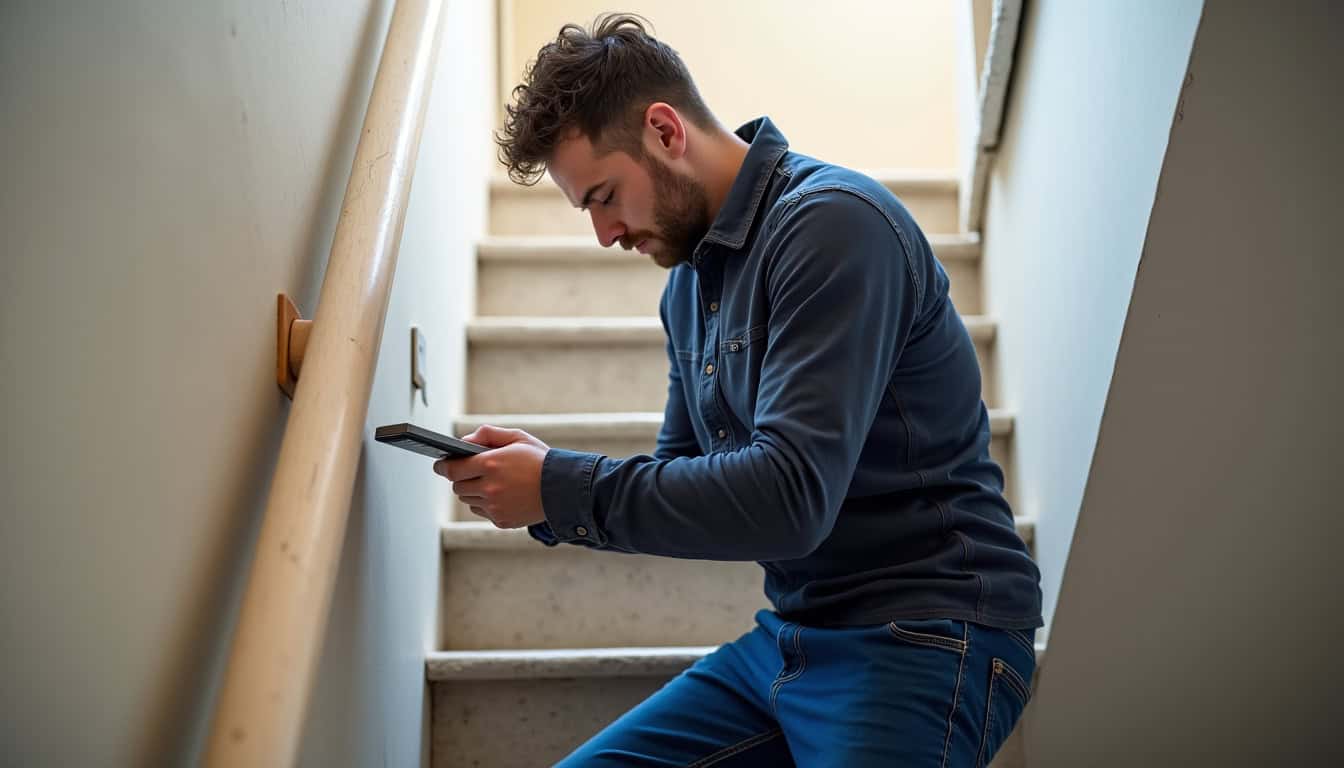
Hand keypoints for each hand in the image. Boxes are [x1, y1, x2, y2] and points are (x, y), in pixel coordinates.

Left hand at [433, 425, 549, 528]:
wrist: (564, 489)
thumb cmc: (541, 460)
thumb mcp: (517, 437)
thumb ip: (487, 434)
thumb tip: (464, 441)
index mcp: (491, 463)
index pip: (452, 468)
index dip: (442, 466)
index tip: (439, 465)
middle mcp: (490, 488)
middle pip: (457, 486)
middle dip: (461, 478)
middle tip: (472, 472)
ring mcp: (495, 507)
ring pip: (468, 499)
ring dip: (473, 491)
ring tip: (491, 482)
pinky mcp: (501, 520)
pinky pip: (482, 511)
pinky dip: (486, 503)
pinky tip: (502, 495)